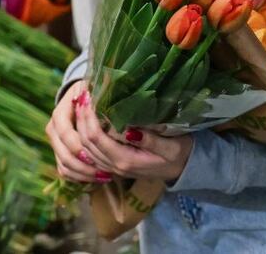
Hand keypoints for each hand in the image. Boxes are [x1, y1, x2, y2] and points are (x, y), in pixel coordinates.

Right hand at [46, 81, 109, 183]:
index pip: (65, 132)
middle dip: (84, 166)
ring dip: (83, 173)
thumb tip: (122, 123)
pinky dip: (79, 176)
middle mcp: (54, 127)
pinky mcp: (59, 151)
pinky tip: (96, 178)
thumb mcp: (100, 94)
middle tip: (106, 172)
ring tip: (104, 177)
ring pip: (63, 165)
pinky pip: (64, 170)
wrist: (84, 94)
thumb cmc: (96, 93)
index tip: (99, 155)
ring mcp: (55, 141)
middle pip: (64, 153)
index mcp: (61, 111)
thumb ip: (103, 106)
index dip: (80, 146)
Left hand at [74, 87, 193, 181]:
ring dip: (80, 126)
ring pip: (86, 149)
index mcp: (127, 161)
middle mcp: (115, 166)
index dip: (88, 118)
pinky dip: (85, 135)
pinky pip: (92, 152)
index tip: (88, 96)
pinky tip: (86, 120)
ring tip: (80, 103)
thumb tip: (129, 130)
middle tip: (81, 95)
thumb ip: (151, 141)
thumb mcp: (172, 147)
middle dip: (81, 118)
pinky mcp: (114, 164)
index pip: (97, 139)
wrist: (185, 170)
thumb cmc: (180, 154)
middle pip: (87, 143)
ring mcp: (113, 167)